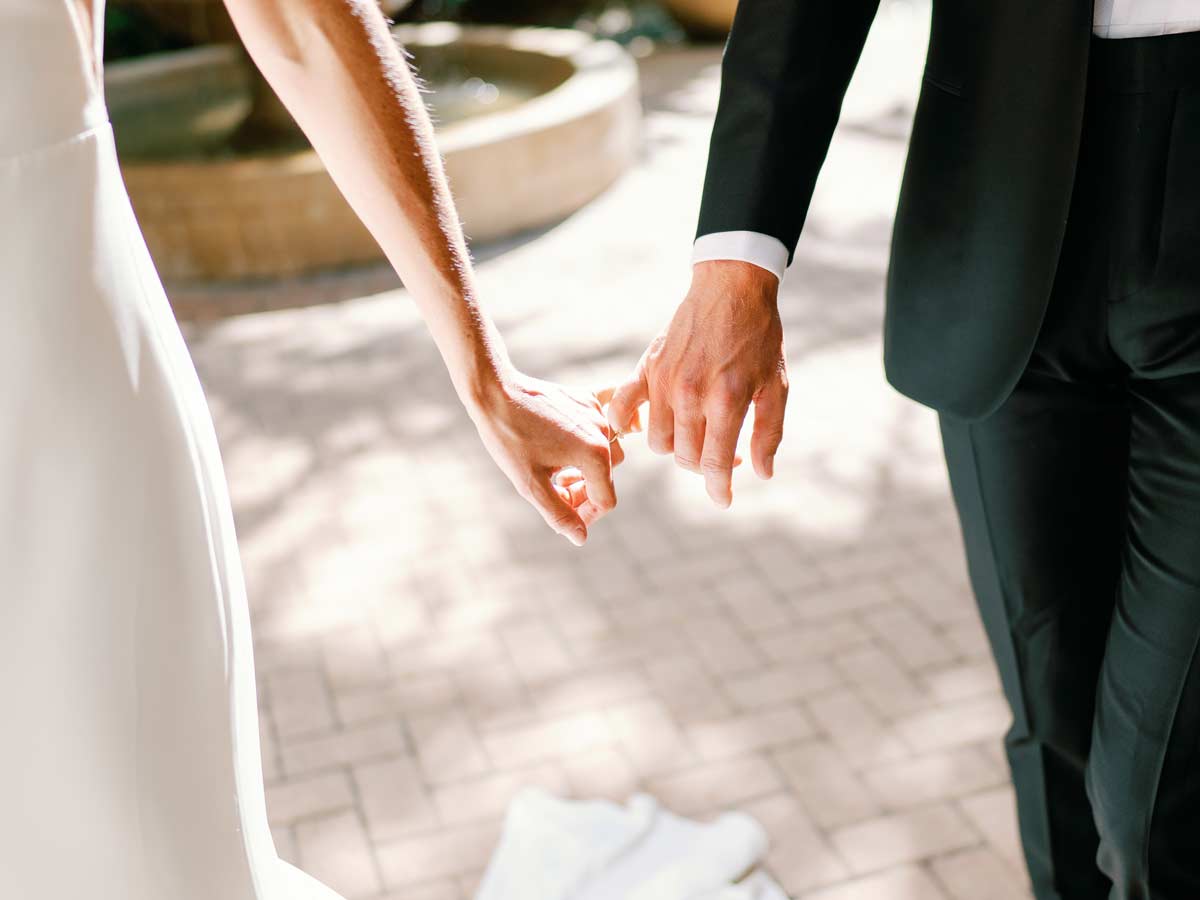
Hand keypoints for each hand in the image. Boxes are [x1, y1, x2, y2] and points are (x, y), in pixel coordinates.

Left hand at [469, 367, 623, 545]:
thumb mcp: (531, 484)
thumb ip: (559, 513)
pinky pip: (608, 416)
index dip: (586, 515)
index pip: (605, 500)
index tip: (564, 515)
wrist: (495, 393)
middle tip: (555, 490)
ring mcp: (596, 413)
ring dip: (587, 468)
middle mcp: (603, 432)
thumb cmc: (509, 439)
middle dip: (584, 491)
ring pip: (607, 452)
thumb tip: (581, 537)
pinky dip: (605, 430)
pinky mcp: (587, 399)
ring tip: (557, 470)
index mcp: (594, 455)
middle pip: (607, 477)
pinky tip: (592, 438)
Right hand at [607, 260, 787, 506]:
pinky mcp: (648, 368)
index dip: (718, 489)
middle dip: (704, 465)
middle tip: (722, 452)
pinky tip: (642, 426)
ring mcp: (664, 382)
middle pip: (684, 457)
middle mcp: (690, 395)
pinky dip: (626, 424)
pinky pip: (624, 408)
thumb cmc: (759, 337)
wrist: (732, 288)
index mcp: (725, 401)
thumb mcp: (776, 385)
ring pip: (658, 441)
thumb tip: (761, 473)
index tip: (722, 499)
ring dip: (676, 447)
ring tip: (695, 433)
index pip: (713, 464)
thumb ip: (767, 432)